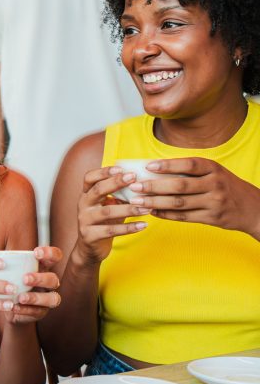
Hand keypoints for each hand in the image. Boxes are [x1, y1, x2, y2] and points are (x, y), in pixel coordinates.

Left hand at [9, 246, 62, 323]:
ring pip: (52, 298)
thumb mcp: (9, 270)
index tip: (36, 252)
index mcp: (43, 267)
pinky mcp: (40, 312)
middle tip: (25, 278)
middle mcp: (49, 283)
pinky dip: (25, 310)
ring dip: (36, 297)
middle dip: (40, 278)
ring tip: (21, 297)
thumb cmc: (9, 281)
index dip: (50, 253)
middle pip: (53, 279)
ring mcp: (47, 299)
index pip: (54, 257)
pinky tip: (14, 307)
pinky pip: (37, 312)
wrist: (7, 305)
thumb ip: (8, 263)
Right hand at [75, 166, 149, 264]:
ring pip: (107, 212)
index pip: (89, 178)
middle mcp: (83, 205)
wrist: (89, 249)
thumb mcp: (109, 206)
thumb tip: (141, 183)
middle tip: (134, 178)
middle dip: (116, 183)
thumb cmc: (103, 223)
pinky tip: (143, 225)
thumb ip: (119, 196)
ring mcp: (84, 221)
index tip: (121, 168)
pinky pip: (111, 230)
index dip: (104, 171)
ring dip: (129, 209)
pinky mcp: (90, 236)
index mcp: (86, 195)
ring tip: (147, 207)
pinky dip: (129, 227)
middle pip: (98, 190)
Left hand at [127, 157, 259, 238]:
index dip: (167, 165)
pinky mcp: (212, 218)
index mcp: (214, 168)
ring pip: (179, 203)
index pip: (188, 165)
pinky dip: (166, 214)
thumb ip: (191, 171)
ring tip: (137, 202)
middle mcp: (215, 184)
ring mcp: (214, 202)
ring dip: (155, 203)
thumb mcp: (214, 172)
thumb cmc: (225, 186)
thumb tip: (154, 169)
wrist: (253, 208)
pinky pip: (184, 217)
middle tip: (135, 187)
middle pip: (179, 186)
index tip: (148, 166)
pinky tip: (152, 212)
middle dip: (154, 187)